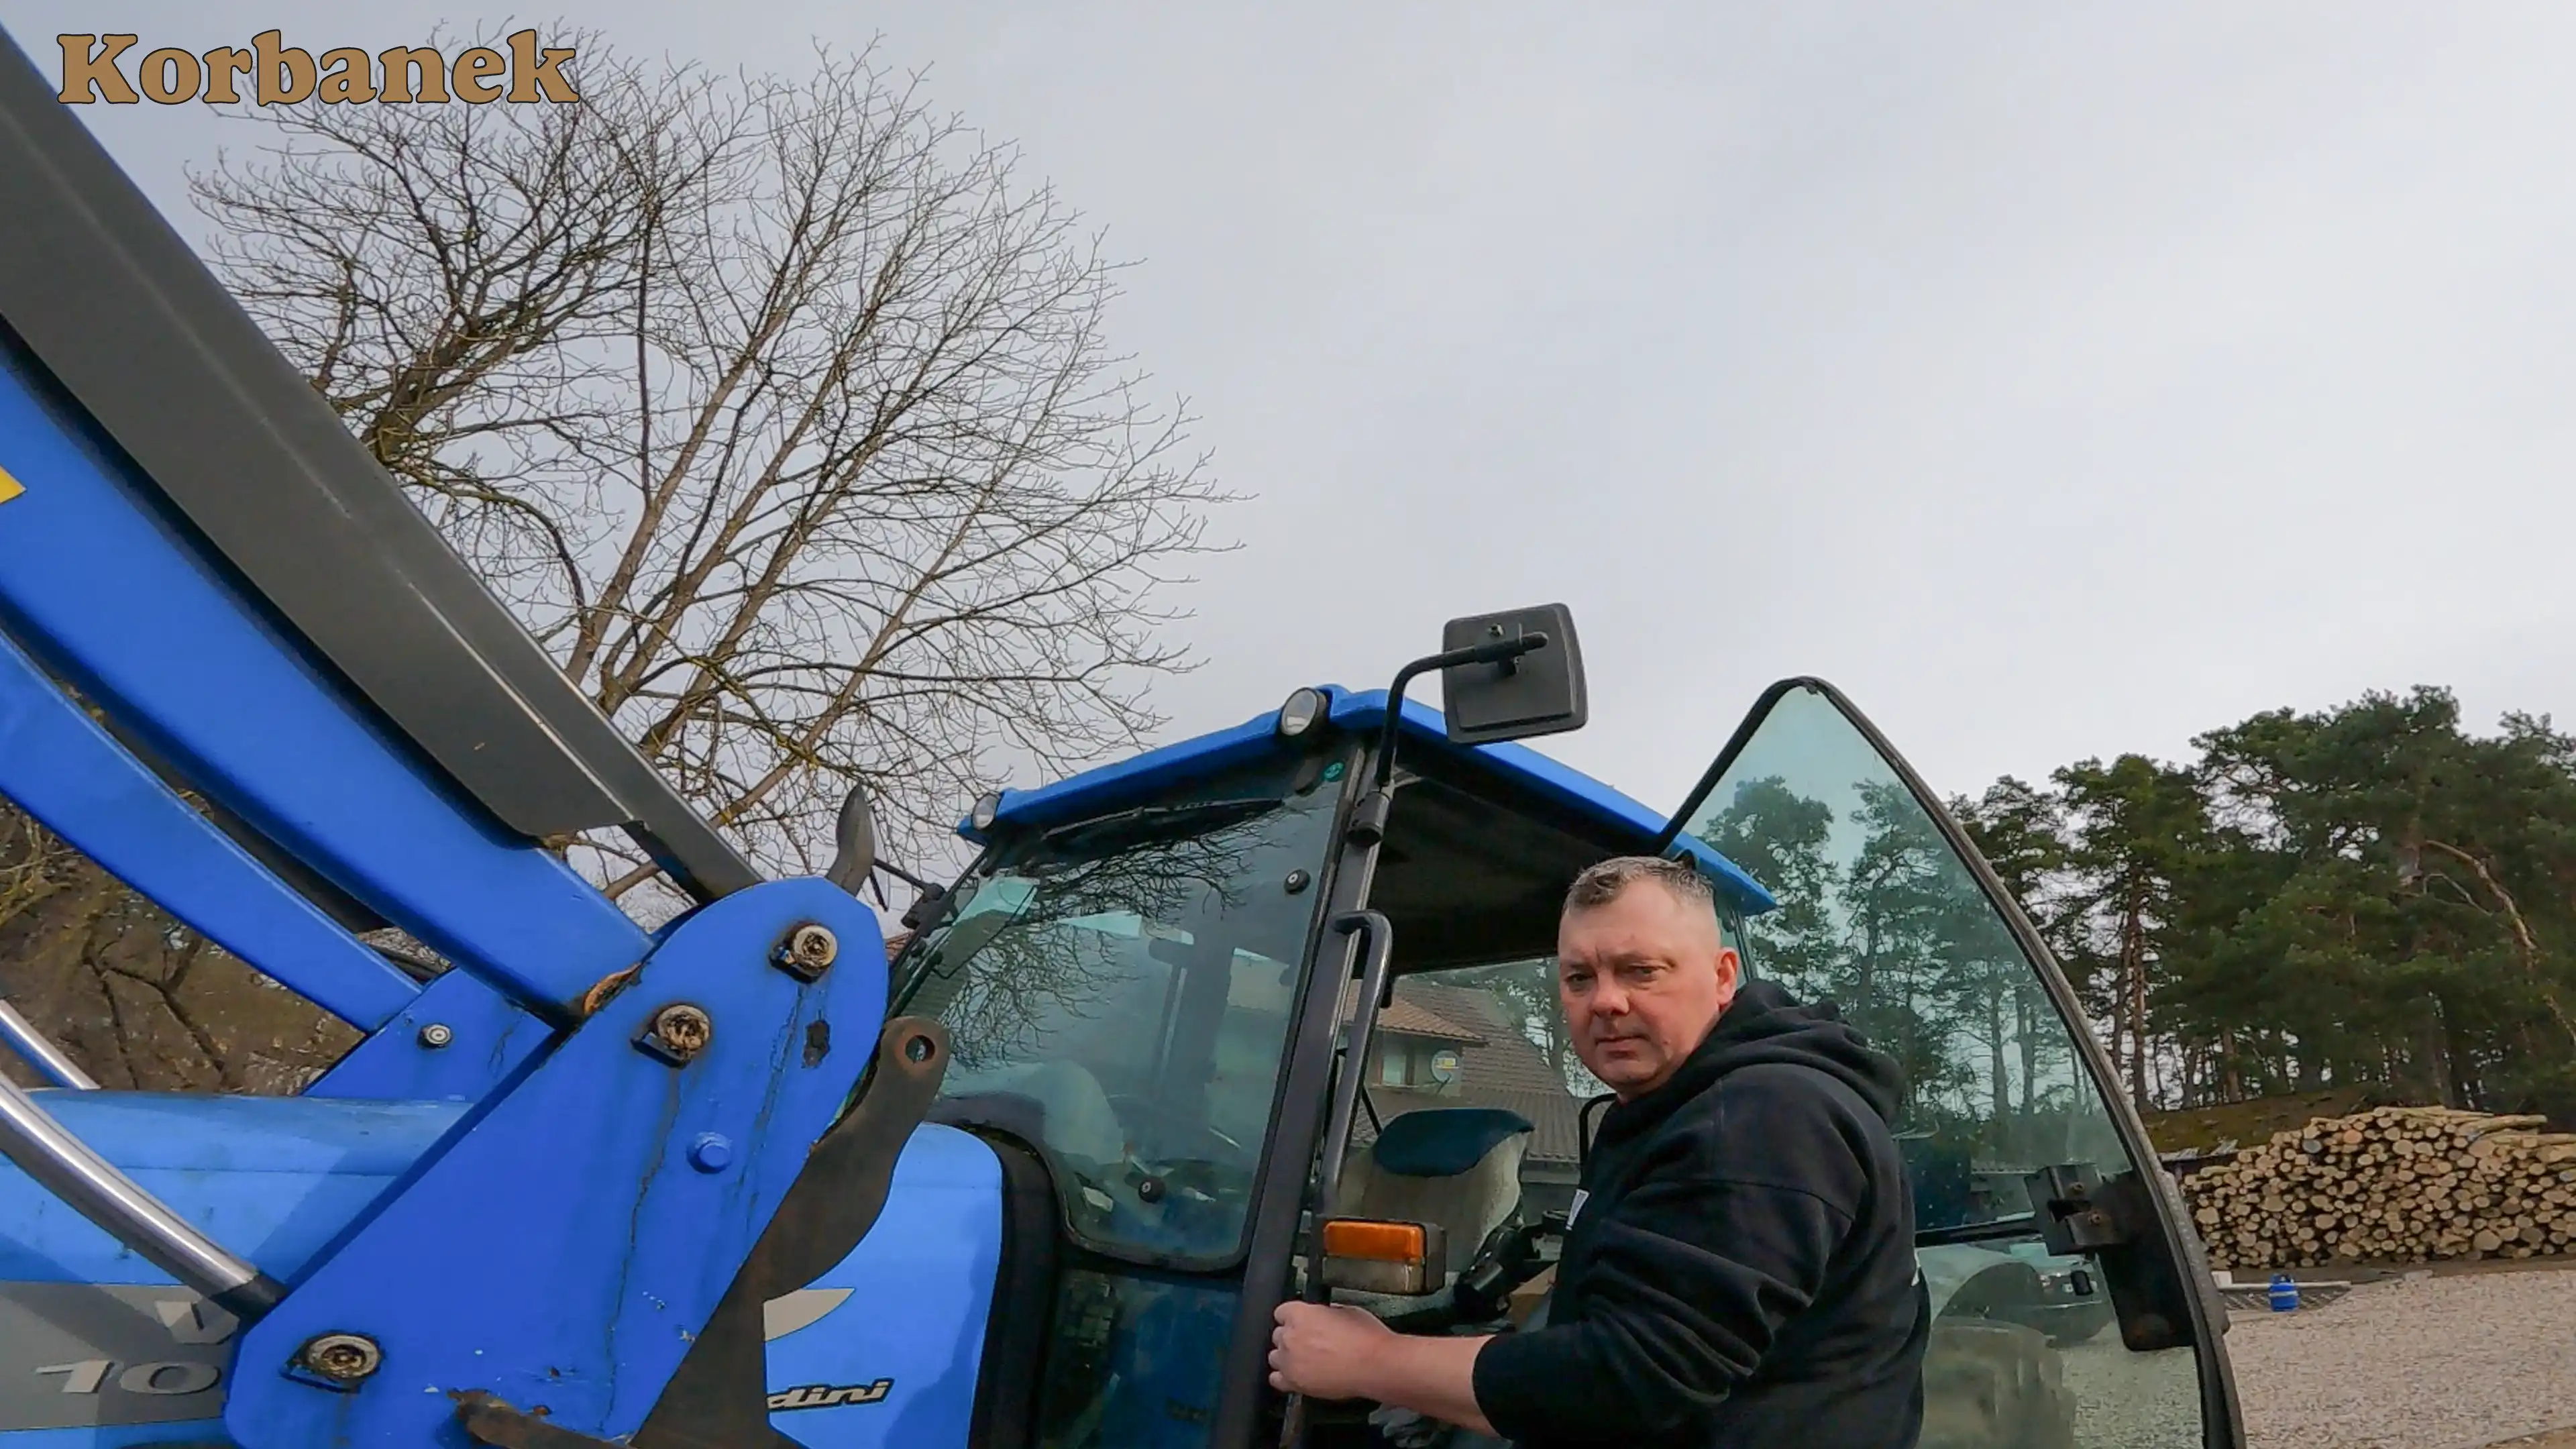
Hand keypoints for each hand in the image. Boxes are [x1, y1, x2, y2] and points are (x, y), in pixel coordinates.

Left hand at [1269, 1301, 1392, 1400]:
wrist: (1373, 1364)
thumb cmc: (1365, 1337)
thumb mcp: (1346, 1311)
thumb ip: (1325, 1313)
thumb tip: (1323, 1317)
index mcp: (1300, 1314)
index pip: (1281, 1312)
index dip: (1292, 1318)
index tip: (1300, 1322)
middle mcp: (1290, 1336)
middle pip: (1277, 1335)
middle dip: (1290, 1338)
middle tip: (1307, 1344)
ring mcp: (1289, 1361)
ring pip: (1274, 1357)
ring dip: (1286, 1358)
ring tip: (1303, 1361)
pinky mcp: (1294, 1383)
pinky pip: (1276, 1380)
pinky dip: (1283, 1378)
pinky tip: (1296, 1376)